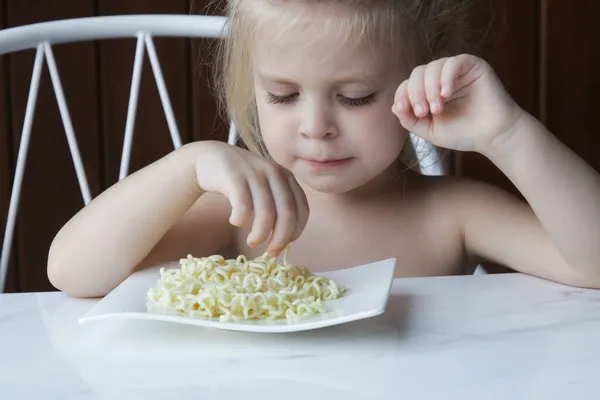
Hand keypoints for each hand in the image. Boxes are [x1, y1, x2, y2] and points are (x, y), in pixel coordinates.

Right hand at [192, 141, 308, 255]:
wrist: (211, 158)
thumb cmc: (242, 180)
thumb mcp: (266, 187)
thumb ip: (279, 205)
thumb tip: (284, 240)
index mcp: (287, 177)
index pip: (302, 209)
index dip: (295, 231)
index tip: (284, 246)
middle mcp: (274, 173)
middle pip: (287, 213)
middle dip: (280, 238)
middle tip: (271, 252)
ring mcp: (255, 174)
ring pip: (266, 213)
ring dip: (260, 234)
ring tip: (252, 242)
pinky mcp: (234, 177)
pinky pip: (243, 207)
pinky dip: (241, 220)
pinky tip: (235, 221)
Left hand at [392, 54, 523, 154]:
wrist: (492, 136)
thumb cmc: (462, 133)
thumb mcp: (429, 130)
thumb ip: (410, 120)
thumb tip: (395, 105)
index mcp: (428, 90)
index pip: (408, 85)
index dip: (403, 95)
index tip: (405, 110)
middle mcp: (440, 77)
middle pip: (417, 73)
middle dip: (416, 93)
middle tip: (425, 112)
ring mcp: (456, 70)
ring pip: (432, 67)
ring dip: (430, 88)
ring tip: (438, 108)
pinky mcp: (473, 65)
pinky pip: (453, 63)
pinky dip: (446, 77)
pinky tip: (447, 94)